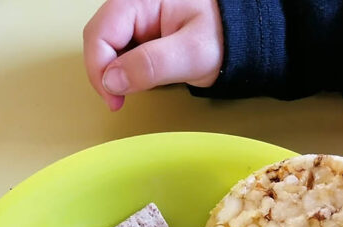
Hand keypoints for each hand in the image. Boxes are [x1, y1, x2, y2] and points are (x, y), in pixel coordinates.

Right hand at [83, 0, 223, 110]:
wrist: (243, 37)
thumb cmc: (224, 36)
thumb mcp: (191, 54)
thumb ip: (151, 65)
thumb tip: (112, 81)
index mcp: (141, 0)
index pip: (100, 34)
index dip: (99, 70)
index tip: (113, 99)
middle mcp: (133, 5)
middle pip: (98, 40)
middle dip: (104, 73)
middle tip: (119, 101)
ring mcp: (136, 18)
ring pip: (107, 48)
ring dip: (114, 73)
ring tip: (135, 89)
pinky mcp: (141, 32)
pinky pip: (121, 52)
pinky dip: (125, 71)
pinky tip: (141, 79)